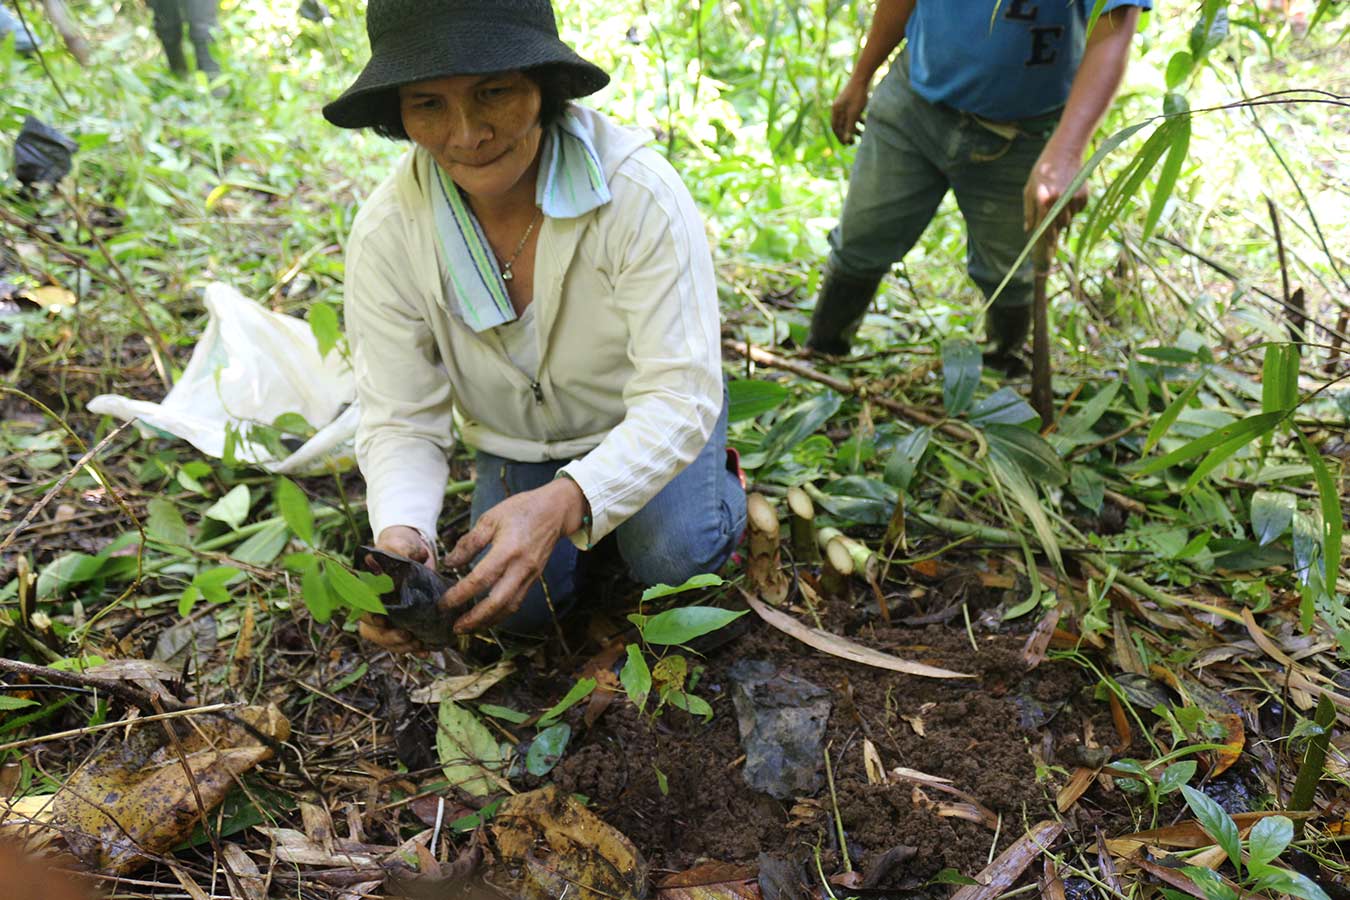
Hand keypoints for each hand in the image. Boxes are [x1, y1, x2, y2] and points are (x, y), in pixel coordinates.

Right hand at [356, 525, 434, 653]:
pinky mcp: (403, 622)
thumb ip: (402, 550)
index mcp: (365, 588)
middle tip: (405, 636)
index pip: (360, 606)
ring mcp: (387, 616)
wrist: (414, 552)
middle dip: (386, 637)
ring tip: (418, 645)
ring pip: (384, 639)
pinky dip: (413, 649)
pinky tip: (426, 650)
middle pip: (370, 629)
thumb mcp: (401, 544)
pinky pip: (403, 641)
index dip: (369, 615)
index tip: (382, 619)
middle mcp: (372, 605)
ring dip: (400, 647)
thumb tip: (413, 556)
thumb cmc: (401, 546)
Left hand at [440, 478, 587, 632]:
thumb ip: (469, 543)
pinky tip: (486, 616)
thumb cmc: (521, 510)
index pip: (480, 579)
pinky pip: (516, 602)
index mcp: (507, 549)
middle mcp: (520, 567)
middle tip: (455, 627)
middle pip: (497, 602)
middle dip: (475, 619)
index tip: (443, 603)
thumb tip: (450, 564)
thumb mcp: (490, 519)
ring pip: (509, 607)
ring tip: (468, 627)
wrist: (555, 511)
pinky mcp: (533, 579)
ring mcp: (529, 575)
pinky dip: (500, 614)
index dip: (460, 594)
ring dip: (487, 621)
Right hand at [831, 78, 869, 144]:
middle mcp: (838, 107)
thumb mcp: (854, 113)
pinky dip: (858, 120)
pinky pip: (853, 114)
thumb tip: (846, 140)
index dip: (840, 137)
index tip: (847, 144)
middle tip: (854, 142)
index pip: (835, 127)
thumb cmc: (858, 95)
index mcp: (836, 110)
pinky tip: (865, 123)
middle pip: (841, 124)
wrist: (863, 76)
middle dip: (847, 134)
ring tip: (863, 134)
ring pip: (848, 120)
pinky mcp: (851, 101)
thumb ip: (850, 127)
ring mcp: (844, 104)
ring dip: (854, 128)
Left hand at [1023, 141, 1088, 235]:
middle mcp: (1060, 200)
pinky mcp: (1084, 196)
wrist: (1064, 152)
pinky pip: (1078, 210)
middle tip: (1052, 223)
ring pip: (1070, 218)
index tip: (1047, 245)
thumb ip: (1029, 211)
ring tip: (1059, 200)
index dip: (1046, 237)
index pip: (1045, 226)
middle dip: (1055, 226)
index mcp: (1044, 199)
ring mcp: (1074, 198)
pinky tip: (1068, 194)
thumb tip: (1029, 229)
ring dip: (1064, 215)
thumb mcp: (1030, 190)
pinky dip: (1073, 207)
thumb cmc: (1043, 172)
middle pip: (1060, 224)